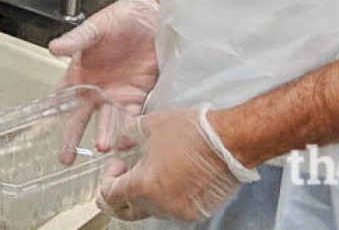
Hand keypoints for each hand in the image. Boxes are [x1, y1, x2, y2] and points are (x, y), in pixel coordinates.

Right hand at [49, 0, 160, 149]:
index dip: (49, 112)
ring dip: (104, 134)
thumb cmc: (118, 20)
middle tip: (65, 157)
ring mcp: (116, 94)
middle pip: (80, 117)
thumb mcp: (93, 29)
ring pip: (107, 121)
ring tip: (102, 146)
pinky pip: (132, 116)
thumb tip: (53, 48)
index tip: (38, 129)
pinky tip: (125, 141)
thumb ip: (75, 41)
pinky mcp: (139, 95)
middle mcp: (96, 89)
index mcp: (79, 74)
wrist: (150, 19)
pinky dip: (129, 129)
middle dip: (72, 137)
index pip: (59, 97)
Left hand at [99, 106, 257, 221]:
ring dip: (142, 194)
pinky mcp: (198, 212)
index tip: (117, 163)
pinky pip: (171, 209)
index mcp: (144, 187)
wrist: (230, 142)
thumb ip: (126, 135)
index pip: (109, 196)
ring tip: (150, 169)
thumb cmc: (192, 133)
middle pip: (126, 211)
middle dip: (118, 194)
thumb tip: (119, 142)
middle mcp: (161, 205)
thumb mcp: (148, 126)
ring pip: (150, 210)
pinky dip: (164, 197)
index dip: (107, 177)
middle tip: (123, 173)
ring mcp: (181, 212)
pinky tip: (169, 175)